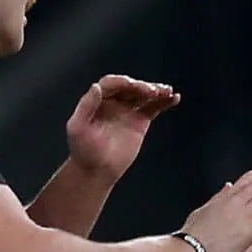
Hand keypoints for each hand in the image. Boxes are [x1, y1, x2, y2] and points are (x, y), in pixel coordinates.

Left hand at [64, 74, 179, 177]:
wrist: (96, 169)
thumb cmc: (84, 150)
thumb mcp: (78, 127)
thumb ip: (86, 106)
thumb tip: (96, 86)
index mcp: (98, 99)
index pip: (111, 84)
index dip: (121, 82)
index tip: (131, 85)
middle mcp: (114, 101)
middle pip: (130, 87)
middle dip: (141, 86)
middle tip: (152, 91)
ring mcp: (128, 110)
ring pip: (143, 95)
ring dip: (155, 90)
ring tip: (166, 91)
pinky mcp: (140, 121)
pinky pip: (153, 107)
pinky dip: (164, 102)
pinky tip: (174, 98)